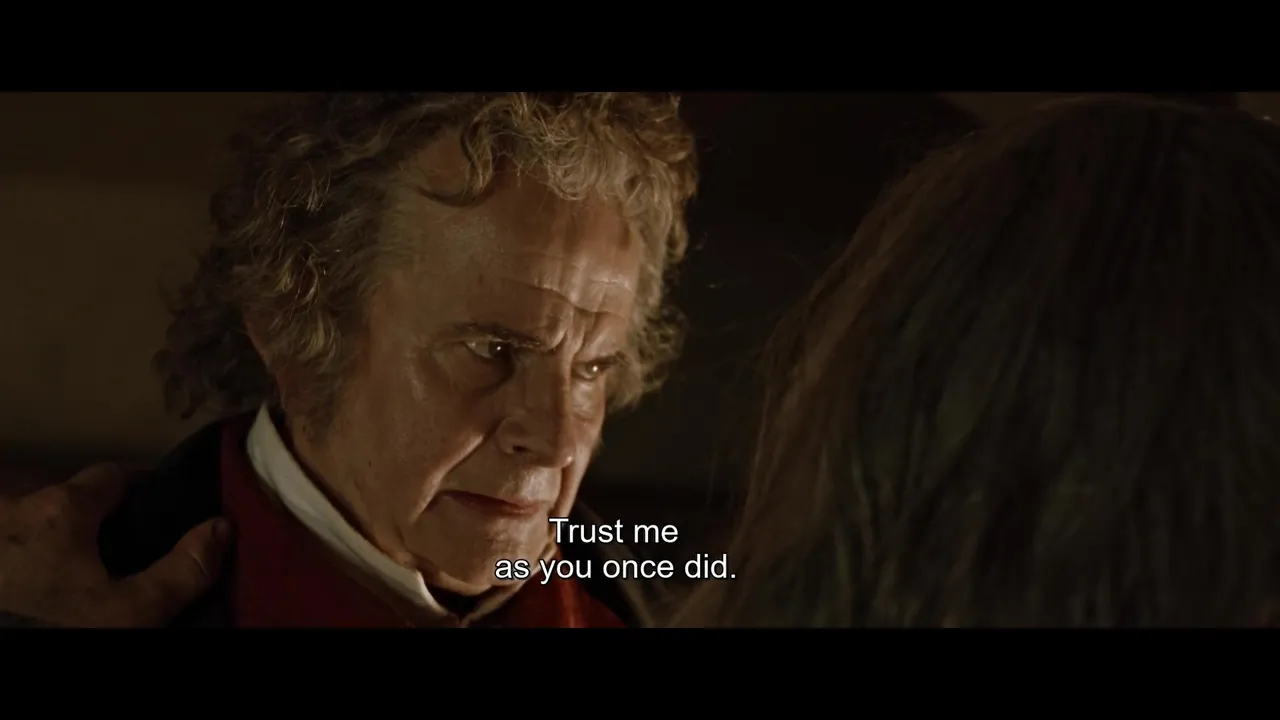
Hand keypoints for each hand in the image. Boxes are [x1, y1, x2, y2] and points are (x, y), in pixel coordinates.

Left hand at [0, 463, 231, 626]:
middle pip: (73, 499)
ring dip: (59, 540)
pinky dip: (34, 557)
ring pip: (40, 525)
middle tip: (122, 552)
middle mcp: (17, 509)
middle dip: (98, 519)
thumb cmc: (60, 627)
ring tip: (82, 573)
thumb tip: (222, 527)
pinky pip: (17, 547)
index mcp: (63, 508)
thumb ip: (183, 569)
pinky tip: (46, 585)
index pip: (113, 474)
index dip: (142, 487)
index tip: (161, 507)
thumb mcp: (132, 611)